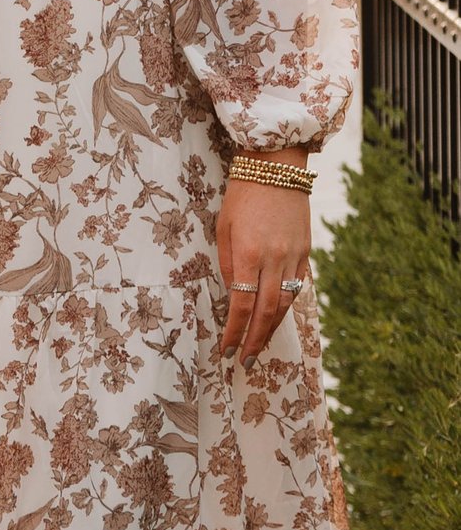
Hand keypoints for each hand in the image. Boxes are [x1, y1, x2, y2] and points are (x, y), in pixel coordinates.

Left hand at [217, 173, 311, 363]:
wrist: (276, 167)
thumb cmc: (241, 196)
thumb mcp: (224, 228)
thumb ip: (229, 264)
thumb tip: (233, 294)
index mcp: (249, 254)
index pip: (241, 304)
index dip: (235, 331)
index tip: (227, 350)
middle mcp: (275, 259)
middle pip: (266, 311)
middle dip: (255, 340)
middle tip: (245, 362)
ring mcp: (294, 257)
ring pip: (285, 304)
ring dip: (272, 329)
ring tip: (259, 347)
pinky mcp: (306, 252)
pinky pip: (297, 287)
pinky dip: (286, 307)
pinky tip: (276, 319)